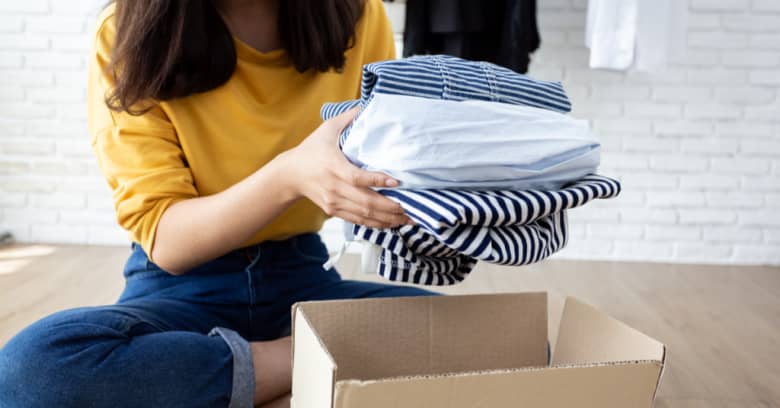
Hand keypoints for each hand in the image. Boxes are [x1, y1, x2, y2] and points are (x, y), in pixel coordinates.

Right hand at [276, 108, 411, 228]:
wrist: (289, 174)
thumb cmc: (311, 149)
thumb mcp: (326, 129)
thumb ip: (348, 118)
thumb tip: (368, 104)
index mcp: (334, 167)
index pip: (357, 177)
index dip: (378, 181)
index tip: (397, 182)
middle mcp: (335, 188)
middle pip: (366, 202)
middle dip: (391, 207)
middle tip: (411, 208)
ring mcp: (334, 202)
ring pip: (365, 215)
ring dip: (387, 219)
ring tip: (407, 219)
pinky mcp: (334, 211)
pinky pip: (358, 221)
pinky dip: (376, 224)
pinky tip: (391, 223)